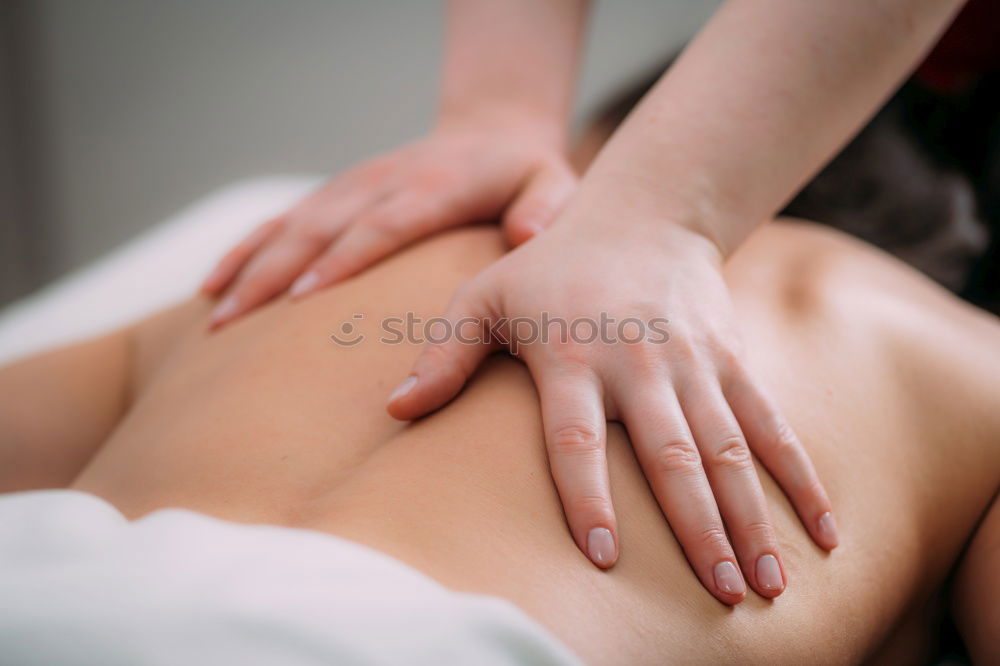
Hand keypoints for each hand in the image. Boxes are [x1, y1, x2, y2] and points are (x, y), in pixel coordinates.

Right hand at [202, 121, 576, 327]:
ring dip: (247, 268)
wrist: (492, 131)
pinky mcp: (339, 193)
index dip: (340, 261)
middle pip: (318, 229)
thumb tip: (527, 237)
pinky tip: (212, 285)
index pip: (381, 227)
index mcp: (432, 187)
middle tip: (231, 327)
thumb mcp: (552, 182)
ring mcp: (354, 186)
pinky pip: (282, 220)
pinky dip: (244, 250)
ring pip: (289, 225)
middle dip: (272, 277)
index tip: (299, 300)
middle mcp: (382, 183)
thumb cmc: (524, 173)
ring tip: (211, 317)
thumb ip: (546, 208)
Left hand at [386, 195, 837, 603]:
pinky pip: (771, 424)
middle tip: (719, 594)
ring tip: (768, 584)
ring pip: (729, 450)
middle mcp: (637, 365)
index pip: (575, 439)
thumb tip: (392, 410)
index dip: (587, 495)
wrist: (644, 213)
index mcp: (571, 358)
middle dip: (696, 528)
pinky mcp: (731, 360)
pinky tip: (824, 529)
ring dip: (751, 518)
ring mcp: (693, 364)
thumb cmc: (550, 266)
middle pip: (669, 455)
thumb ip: (442, 353)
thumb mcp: (484, 296)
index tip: (601, 555)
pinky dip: (799, 476)